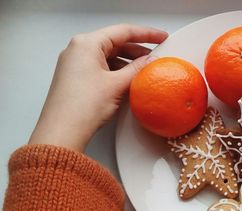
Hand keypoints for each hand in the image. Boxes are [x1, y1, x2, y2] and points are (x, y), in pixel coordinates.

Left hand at [29, 24, 167, 151]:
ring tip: (146, 70)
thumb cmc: (84, 106)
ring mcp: (75, 64)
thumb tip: (150, 61)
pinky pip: (101, 67)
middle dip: (137, 50)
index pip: (122, 31)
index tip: (162, 37)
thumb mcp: (117, 84)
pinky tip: (130, 80)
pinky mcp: (76, 78)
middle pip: (115, 43)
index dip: (146, 34)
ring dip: (128, 62)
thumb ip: (137, 69)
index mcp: (86, 44)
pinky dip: (117, 71)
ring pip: (108, 56)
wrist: (62, 131)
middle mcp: (78, 49)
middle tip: (156, 56)